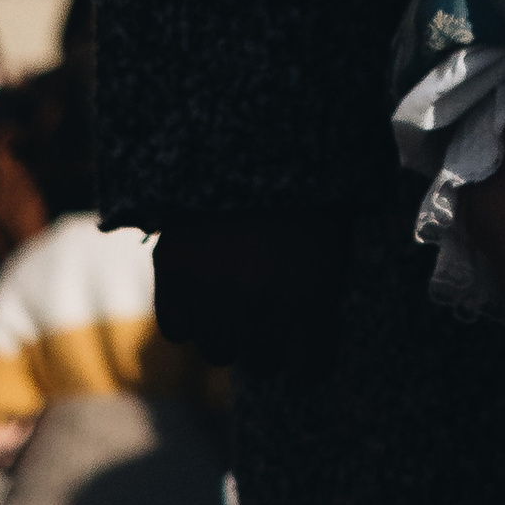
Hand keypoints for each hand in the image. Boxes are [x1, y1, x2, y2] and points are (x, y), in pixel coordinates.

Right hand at [152, 209, 350, 370]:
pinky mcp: (172, 273)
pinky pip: (178, 329)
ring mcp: (213, 288)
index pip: (310, 368)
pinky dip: (191, 314)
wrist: (250, 136)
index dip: (309, 361)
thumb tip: (308, 359)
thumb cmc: (303, 193)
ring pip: (219, 351)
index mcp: (312, 288)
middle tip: (272, 315)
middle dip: (271, 343)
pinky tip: (206, 288)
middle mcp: (261, 299)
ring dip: (230, 331)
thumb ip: (321, 301)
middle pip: (263, 363)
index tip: (306, 356)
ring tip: (239, 295)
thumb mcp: (332, 243)